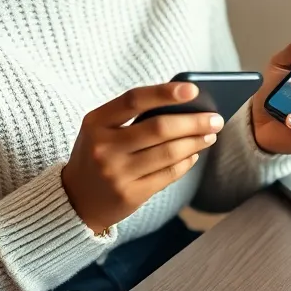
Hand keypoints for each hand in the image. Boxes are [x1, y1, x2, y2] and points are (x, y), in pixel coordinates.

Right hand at [62, 83, 223, 232]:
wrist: (75, 200)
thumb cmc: (97, 154)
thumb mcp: (101, 130)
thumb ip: (132, 116)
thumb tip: (184, 104)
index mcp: (95, 122)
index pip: (134, 100)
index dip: (164, 93)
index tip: (193, 89)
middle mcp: (103, 148)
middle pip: (158, 128)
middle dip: (193, 122)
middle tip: (215, 118)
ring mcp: (116, 174)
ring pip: (169, 153)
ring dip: (195, 142)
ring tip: (210, 135)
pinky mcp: (130, 195)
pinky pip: (168, 175)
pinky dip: (186, 162)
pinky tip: (194, 154)